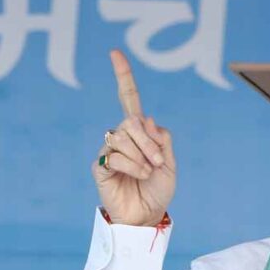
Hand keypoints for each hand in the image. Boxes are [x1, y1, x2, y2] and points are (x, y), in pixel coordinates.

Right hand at [91, 50, 175, 226]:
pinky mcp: (100, 166)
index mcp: (140, 132)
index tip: (115, 53)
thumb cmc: (158, 190)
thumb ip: (162, 139)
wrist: (147, 216)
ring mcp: (109, 150)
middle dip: (149, 142)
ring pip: (122, 136)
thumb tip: (146, 119)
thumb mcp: (170, 163)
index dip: (123, 76)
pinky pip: (114, 155)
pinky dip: (132, 165)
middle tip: (158, 163)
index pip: (129, 99)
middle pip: (131, 121)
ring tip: (148, 173)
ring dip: (142, 156)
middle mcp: (122, 136)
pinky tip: (138, 176)